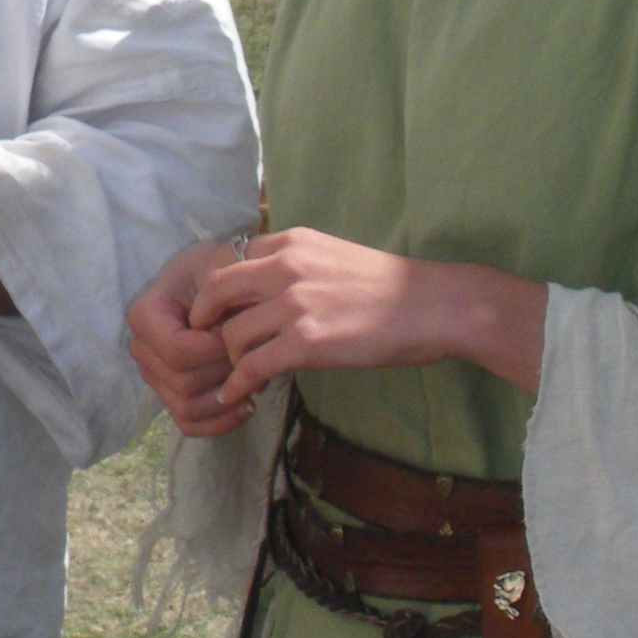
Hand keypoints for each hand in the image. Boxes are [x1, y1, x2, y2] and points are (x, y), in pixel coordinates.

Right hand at [126, 237, 249, 438]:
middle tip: (255, 354)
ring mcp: (154, 376)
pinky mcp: (169, 394)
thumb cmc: (216, 271)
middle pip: (184, 383)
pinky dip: (218, 423)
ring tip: (255, 380)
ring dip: (226, 399)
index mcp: (145, 316)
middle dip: (225, 372)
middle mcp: (141, 350)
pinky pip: (187, 423)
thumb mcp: (219, 267)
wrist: (213, 281)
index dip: (214, 349)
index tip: (240, 332)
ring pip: (186, 407)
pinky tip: (246, 407)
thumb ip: (223, 293)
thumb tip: (234, 338)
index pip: (177, 350)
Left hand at [187, 228, 548, 409]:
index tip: (214, 315)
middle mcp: (286, 266)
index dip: (214, 292)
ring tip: (241, 374)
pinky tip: (242, 395)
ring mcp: (295, 303)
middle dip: (202, 322)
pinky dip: (239, 384)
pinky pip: (253, 366)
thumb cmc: (388, 287)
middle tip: (205, 344)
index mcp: (291, 242)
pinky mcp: (308, 341)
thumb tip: (260, 291)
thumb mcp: (331, 257)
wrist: (435, 305)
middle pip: (214, 292)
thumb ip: (293, 267)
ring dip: (230, 360)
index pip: (228, 262)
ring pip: (231, 335)